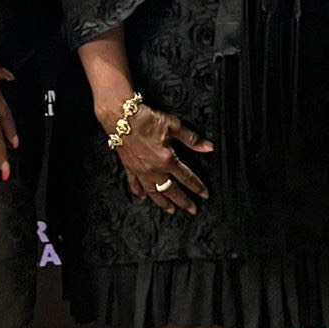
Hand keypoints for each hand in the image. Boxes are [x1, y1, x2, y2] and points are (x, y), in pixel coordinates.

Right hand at [106, 102, 212, 216]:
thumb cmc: (146, 119)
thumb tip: (208, 148)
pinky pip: (134, 184)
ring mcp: (140, 171)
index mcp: (167, 160)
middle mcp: (154, 170)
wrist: (120, 117)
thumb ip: (191, 139)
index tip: (205, 195)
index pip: (186, 177)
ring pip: (154, 192)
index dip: (197, 187)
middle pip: (172, 190)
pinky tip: (143, 198)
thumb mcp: (173, 125)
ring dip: (163, 203)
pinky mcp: (129, 168)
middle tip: (192, 210)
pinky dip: (139, 192)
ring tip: (171, 211)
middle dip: (183, 201)